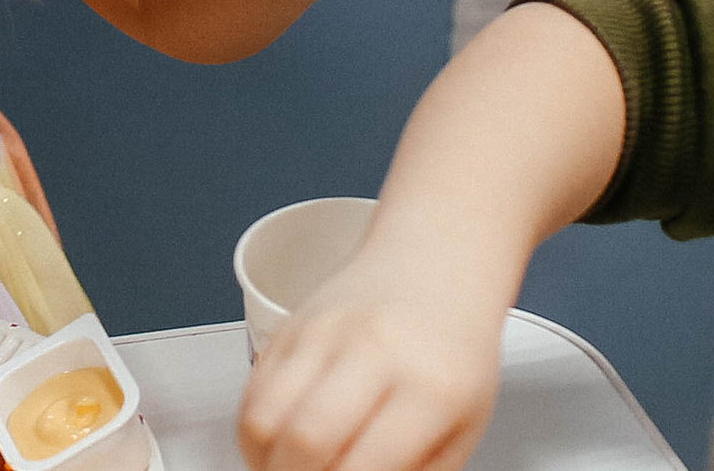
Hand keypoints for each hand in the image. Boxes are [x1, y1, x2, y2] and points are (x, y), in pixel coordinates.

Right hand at [239, 251, 506, 470]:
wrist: (435, 262)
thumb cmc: (453, 348)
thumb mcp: (462, 426)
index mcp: (428, 388)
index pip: (363, 466)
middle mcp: (371, 352)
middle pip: (303, 440)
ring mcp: (322, 332)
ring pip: (261, 416)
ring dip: (265, 461)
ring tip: (288, 468)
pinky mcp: (288, 324)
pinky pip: (250, 391)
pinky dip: (255, 431)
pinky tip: (280, 442)